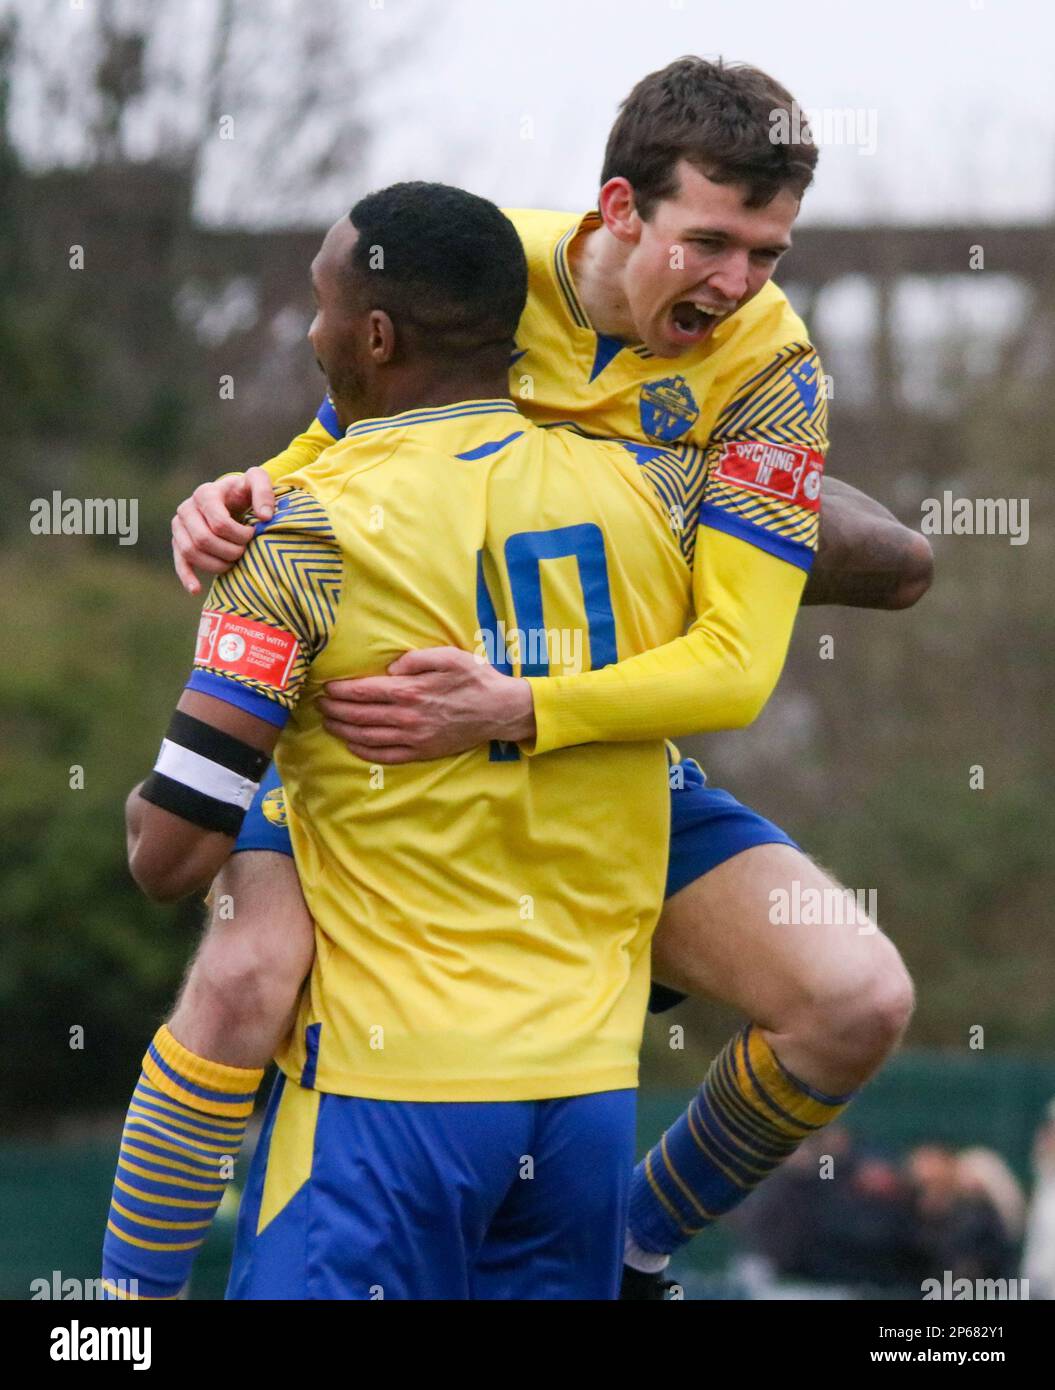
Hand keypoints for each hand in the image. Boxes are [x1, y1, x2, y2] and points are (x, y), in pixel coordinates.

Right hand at [171, 467, 275, 593]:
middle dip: (228, 550)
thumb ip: (264, 491)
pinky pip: (179, 561)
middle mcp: (187, 508)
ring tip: (233, 562)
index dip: (238, 534)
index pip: (218, 523)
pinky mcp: (178, 542)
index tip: (252, 535)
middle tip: (244, 551)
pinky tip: (196, 589)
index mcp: (205, 494)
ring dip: (215, 563)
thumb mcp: (257, 481)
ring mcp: (179, 526)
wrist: (231, 498)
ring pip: (191, 552)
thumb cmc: (245, 491)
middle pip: (203, 539)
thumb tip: (265, 517)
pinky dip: (186, 576)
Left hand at [318, 647, 535, 763]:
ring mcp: (413, 738)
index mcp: (410, 690)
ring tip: (328, 723)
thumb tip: (390, 667)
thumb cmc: (474, 679)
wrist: (499, 710)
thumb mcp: (448, 656)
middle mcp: (407, 717)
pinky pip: (385, 755)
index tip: (325, 688)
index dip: (339, 691)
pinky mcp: (421, 752)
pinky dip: (363, 751)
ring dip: (342, 731)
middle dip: (333, 710)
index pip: (363, 692)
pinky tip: (352, 745)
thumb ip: (415, 659)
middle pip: (358, 716)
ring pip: (366, 737)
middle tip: (318, 705)